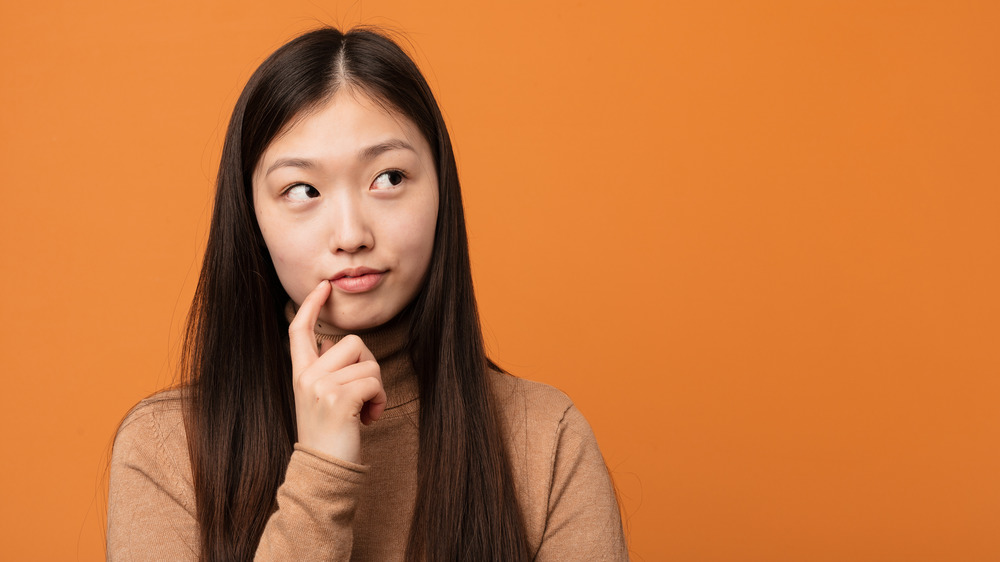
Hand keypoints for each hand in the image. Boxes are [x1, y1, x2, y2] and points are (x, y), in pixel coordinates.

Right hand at [288, 280, 386, 463]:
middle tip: (362, 395)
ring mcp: (320, 386)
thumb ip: (328, 372)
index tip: (324, 287)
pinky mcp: (338, 399)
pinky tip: (368, 419)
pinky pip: (374, 382)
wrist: (323, 471)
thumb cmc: (331, 434)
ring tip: (364, 410)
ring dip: (376, 387)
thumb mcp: (321, 399)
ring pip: (368, 362)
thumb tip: (345, 345)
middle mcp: (307, 375)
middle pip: (352, 342)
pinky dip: (379, 401)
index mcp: (301, 373)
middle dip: (368, 365)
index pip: (300, 330)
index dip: (312, 306)